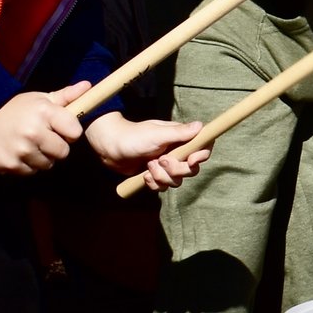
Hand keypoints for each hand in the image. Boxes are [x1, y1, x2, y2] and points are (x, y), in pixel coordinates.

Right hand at [0, 83, 87, 174]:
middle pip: (63, 153)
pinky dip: (26, 165)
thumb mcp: (41, 98)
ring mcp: (20, 150)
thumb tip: (89, 86)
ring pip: (47, 165)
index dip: (70, 132)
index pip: (75, 132)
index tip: (60, 129)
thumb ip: (66, 96)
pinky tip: (18, 152)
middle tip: (43, 138)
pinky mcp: (9, 165)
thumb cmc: (17, 107)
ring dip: (42, 158)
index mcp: (45, 113)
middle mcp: (33, 132)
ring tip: (29, 145)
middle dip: (56, 147)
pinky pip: (30, 172)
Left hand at [85, 113, 210, 189]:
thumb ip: (180, 133)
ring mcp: (165, 165)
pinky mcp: (155, 175)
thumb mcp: (157, 134)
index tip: (191, 160)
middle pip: (191, 169)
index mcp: (180, 139)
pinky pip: (162, 186)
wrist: (110, 147)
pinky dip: (153, 183)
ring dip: (161, 177)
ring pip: (176, 180)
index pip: (202, 148)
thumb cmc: (133, 136)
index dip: (201, 156)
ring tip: (148, 166)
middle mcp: (176, 152)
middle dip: (176, 170)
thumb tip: (201, 126)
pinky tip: (143, 175)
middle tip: (161, 161)